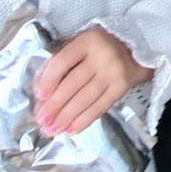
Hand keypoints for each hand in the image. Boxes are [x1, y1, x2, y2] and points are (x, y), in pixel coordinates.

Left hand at [34, 27, 152, 137]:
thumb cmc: (95, 50)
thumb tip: (38, 92)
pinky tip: (70, 130)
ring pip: (86, 98)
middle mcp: (102, 56)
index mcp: (87, 41)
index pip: (63, 61)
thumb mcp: (76, 47)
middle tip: (41, 122)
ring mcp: (114, 73)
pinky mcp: (121, 88)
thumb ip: (55, 65)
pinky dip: (83, 121)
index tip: (39, 96)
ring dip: (66, 117)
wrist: (132, 51)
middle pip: (73, 83)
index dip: (49, 79)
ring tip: (51, 130)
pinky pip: (100, 108)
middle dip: (55, 105)